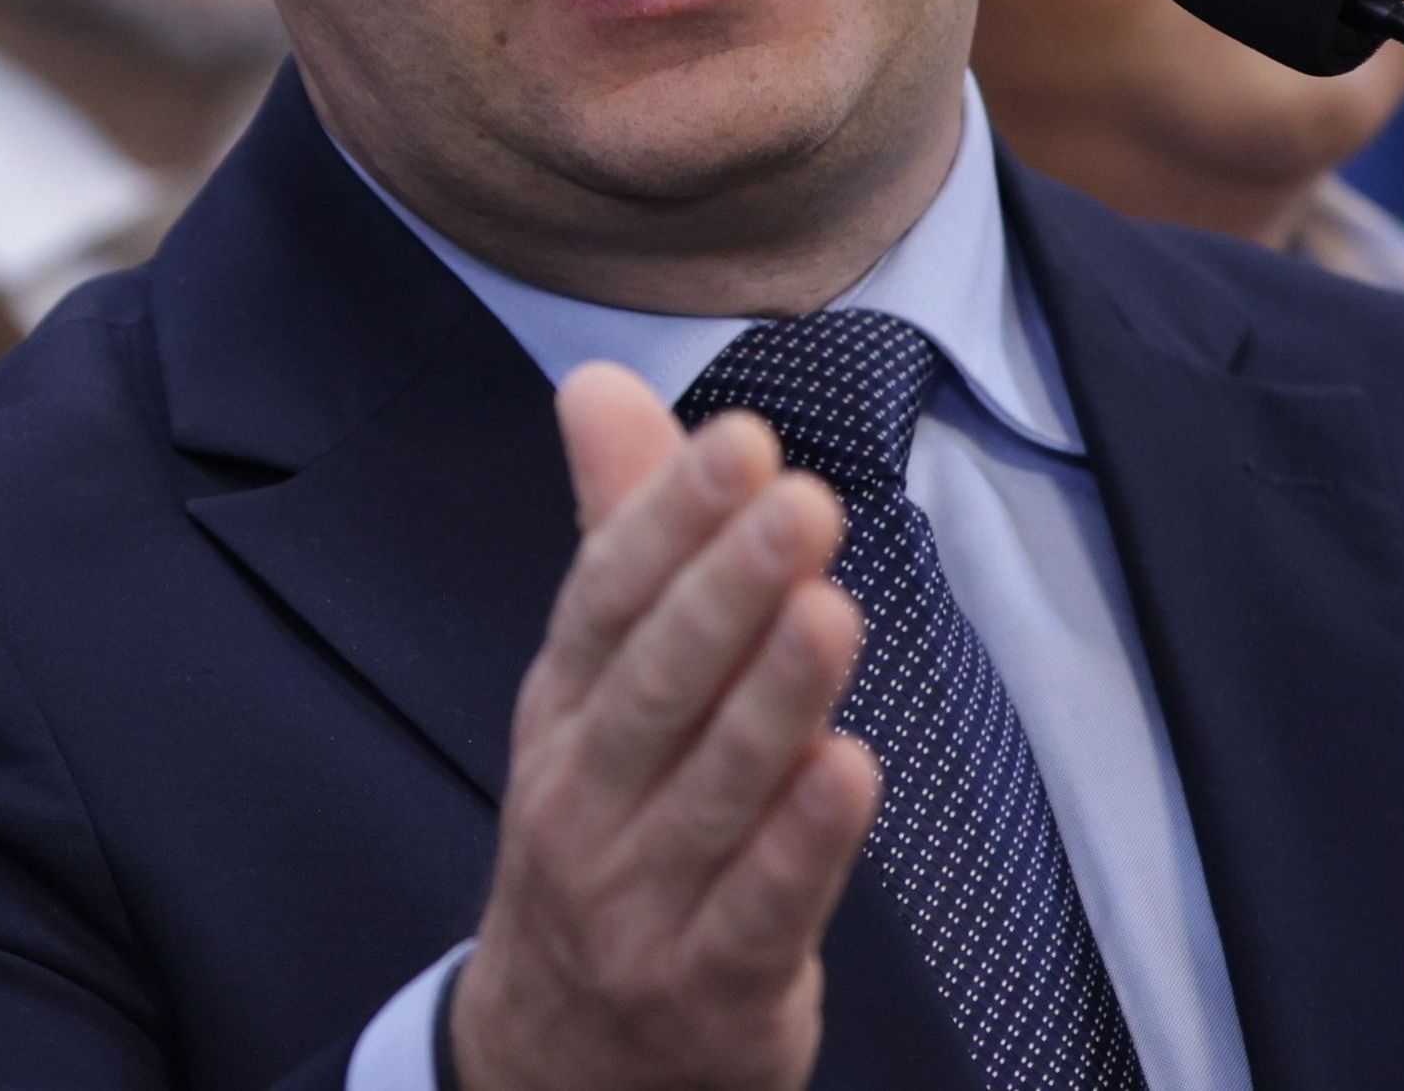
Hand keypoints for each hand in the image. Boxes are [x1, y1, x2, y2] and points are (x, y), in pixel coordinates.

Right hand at [447, 361, 878, 1090]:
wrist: (555, 1065)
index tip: (738, 442)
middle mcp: (585, 800)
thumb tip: (599, 382)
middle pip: (654, 684)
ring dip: (773, 700)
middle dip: (724, 588)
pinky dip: (802, 844)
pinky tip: (848, 771)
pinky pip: (759, 910)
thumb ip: (615, 533)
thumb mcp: (588, 692)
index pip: (604, 602)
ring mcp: (639, 901)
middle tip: (799, 501)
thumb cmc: (598, 837)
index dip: (667, 520)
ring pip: (711, 790)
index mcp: (560, 713)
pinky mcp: (710, 988)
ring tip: (829, 611)